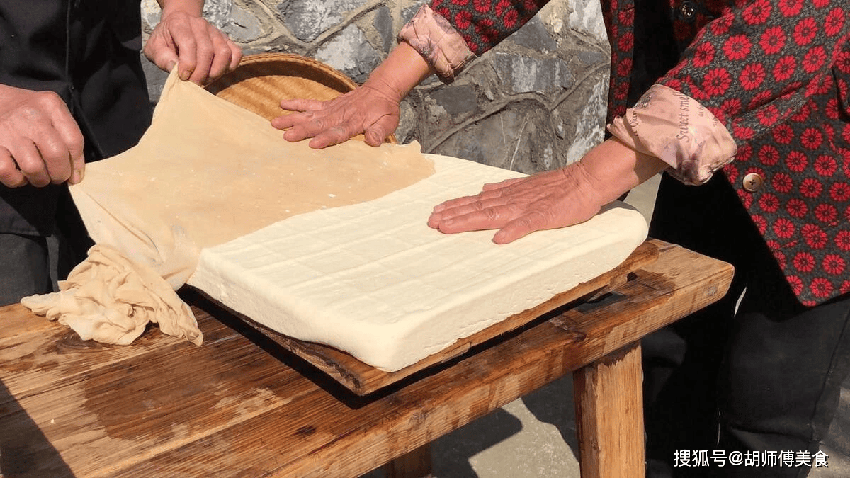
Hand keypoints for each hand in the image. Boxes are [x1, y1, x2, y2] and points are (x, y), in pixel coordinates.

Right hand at [0, 85, 84, 187]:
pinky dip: (16, 180)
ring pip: (33, 167)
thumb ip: (66, 137)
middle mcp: (31, 115)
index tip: (74, 175)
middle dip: (60, 174)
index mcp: (50, 105)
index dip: (77, 164)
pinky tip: (19, 175)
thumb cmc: (25, 110)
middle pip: (56, 155)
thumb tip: (75, 175)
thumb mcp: (49, 111)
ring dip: (40, 179)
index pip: (74, 140)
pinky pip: (7, 171)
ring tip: (38, 177)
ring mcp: (8, 129)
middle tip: (56, 177)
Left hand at [144, 9, 241, 84]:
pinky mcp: (226, 40)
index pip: (189, 43)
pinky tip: (217, 72)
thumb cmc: (167, 39)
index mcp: (180, 23)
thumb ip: (162, 58)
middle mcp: (201, 25)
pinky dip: (230, 67)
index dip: (188, 64)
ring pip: (224, 54)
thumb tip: (176, 70)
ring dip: (216, 72)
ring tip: (205, 80)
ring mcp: (216, 32)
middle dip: (201, 73)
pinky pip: (236, 54)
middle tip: (194, 84)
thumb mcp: (155, 47)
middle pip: (207, 51)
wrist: (180, 25)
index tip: (183, 77)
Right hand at [272, 41, 433, 148]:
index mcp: (354, 122)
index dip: (326, 139)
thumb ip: (380, 132)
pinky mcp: (328, 104)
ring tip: (275, 123)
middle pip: (319, 124)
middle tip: (286, 136)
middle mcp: (340, 115)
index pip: (338, 132)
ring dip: (293, 119)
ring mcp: (332, 109)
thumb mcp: (388, 122)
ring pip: (310, 114)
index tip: (313, 144)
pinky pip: (310, 103)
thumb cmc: (385, 110)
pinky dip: (297, 104)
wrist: (381, 88)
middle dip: (302, 130)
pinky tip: (282, 104)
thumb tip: (373, 142)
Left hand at [427, 139, 666, 242]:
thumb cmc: (558, 186)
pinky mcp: (545, 216)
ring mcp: (527, 207)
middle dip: (453, 215)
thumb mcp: (526, 185)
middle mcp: (513, 199)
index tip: (435, 213)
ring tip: (447, 227)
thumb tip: (483, 190)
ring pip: (492, 214)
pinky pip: (527, 224)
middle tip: (431, 222)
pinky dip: (513, 231)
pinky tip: (499, 239)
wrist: (586, 179)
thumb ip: (504, 189)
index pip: (477, 201)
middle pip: (477, 208)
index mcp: (509, 195)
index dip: (455, 207)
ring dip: (469, 220)